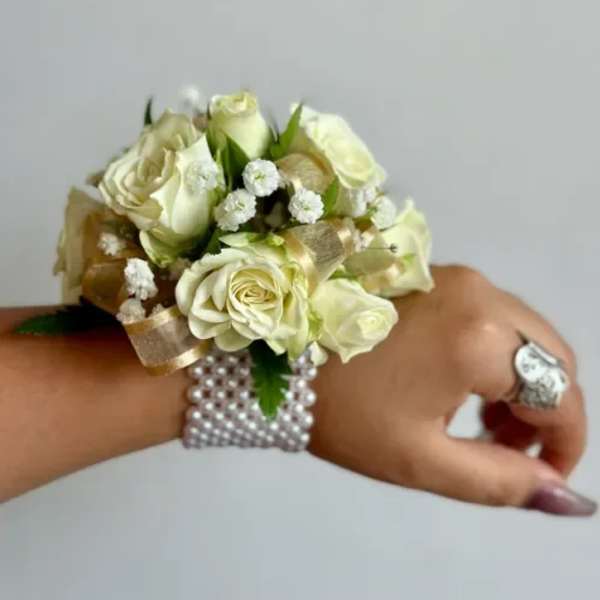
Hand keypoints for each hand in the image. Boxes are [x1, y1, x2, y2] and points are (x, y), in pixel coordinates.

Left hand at [310, 266, 595, 515]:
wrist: (275, 357)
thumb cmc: (343, 411)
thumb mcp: (420, 459)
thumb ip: (501, 482)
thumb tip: (570, 499)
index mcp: (477, 338)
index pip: (561, 394)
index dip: (566, 443)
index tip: (543, 474)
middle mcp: (479, 293)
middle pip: (552, 355)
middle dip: (545, 408)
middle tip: (504, 447)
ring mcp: (457, 276)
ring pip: (525, 333)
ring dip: (522, 380)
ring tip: (482, 422)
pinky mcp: (436, 273)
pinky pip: (494, 314)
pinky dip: (497, 352)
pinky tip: (463, 383)